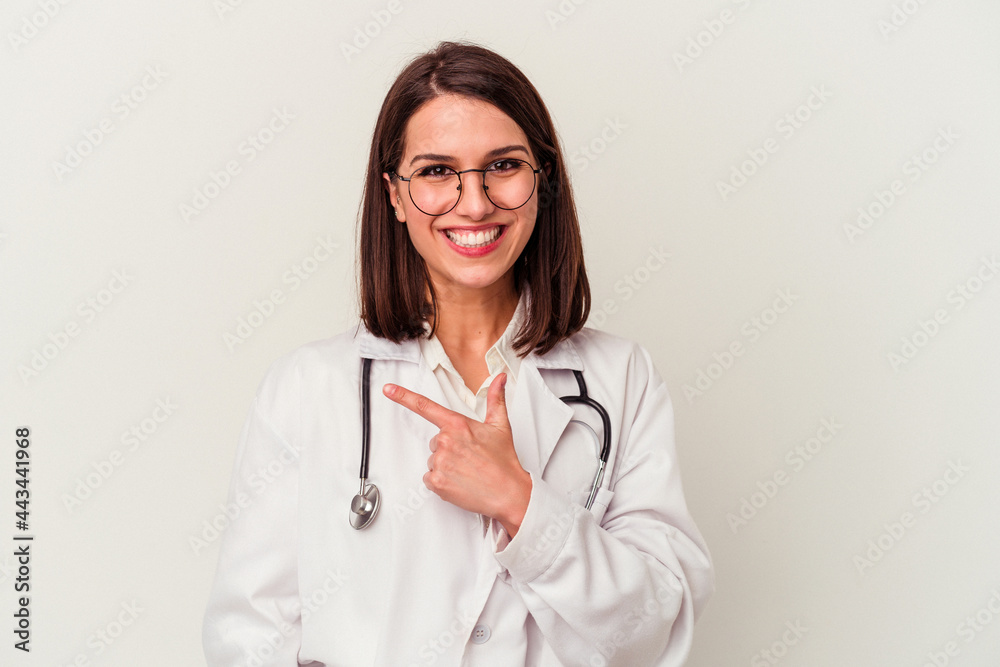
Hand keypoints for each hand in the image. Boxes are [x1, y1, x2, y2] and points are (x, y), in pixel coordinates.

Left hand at [382, 373, 531, 536]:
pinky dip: (442, 482)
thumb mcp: (500, 425)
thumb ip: (495, 398)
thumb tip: (499, 379)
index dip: (402, 396)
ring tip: (467, 471)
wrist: (509, 492)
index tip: (388, 390)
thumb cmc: (504, 461)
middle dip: (449, 449)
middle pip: (435, 442)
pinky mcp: (437, 482)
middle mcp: (445, 441)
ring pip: (433, 461)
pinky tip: (459, 482)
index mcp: (457, 424)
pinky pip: (430, 479)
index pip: (424, 406)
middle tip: (469, 457)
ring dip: (446, 466)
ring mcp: (440, 462)